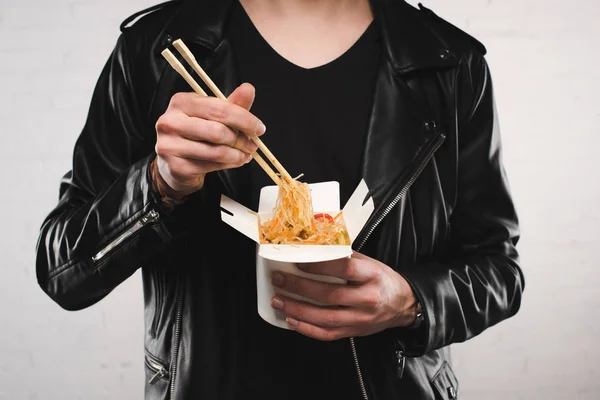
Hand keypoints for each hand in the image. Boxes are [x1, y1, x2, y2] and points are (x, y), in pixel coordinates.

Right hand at [154, 83, 264, 197]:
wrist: (174, 162)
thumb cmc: (196, 134)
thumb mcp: (214, 115)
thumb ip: (232, 104)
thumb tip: (248, 88)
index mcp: (181, 102)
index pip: (219, 109)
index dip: (244, 119)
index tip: (259, 128)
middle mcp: (171, 121)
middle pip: (218, 131)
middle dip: (242, 140)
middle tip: (253, 145)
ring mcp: (170, 145)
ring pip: (216, 151)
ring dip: (237, 155)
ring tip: (245, 154)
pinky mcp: (176, 166)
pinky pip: (211, 166)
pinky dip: (228, 165)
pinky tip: (234, 161)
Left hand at [270, 251, 418, 340]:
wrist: (403, 305)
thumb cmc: (383, 280)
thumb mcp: (370, 262)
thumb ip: (345, 256)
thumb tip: (315, 247)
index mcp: (372, 275)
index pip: (343, 268)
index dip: (318, 266)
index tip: (298, 261)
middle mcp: (367, 298)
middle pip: (328, 294)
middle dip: (299, 287)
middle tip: (278, 279)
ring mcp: (360, 319)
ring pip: (324, 317)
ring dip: (297, 309)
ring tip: (278, 300)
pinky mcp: (353, 332)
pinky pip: (327, 334)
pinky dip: (306, 329)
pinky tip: (291, 320)